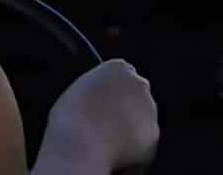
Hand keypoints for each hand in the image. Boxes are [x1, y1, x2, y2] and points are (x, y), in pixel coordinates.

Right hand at [36, 58, 157, 171]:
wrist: (80, 145)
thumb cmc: (69, 120)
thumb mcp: (77, 90)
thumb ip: (95, 88)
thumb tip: (97, 99)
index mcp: (118, 68)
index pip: (124, 75)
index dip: (114, 93)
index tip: (107, 105)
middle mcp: (139, 84)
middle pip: (137, 95)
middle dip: (127, 108)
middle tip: (108, 125)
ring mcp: (149, 108)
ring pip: (143, 119)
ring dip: (132, 128)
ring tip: (109, 142)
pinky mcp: (153, 133)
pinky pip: (145, 142)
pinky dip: (136, 149)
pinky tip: (117, 153)